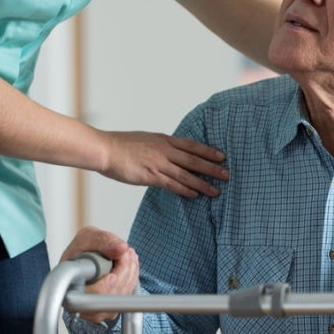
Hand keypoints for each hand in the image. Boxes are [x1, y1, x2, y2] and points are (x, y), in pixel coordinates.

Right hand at [61, 226, 138, 322]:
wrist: (88, 253)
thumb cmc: (84, 247)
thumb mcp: (89, 236)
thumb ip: (104, 240)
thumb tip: (121, 248)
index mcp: (68, 285)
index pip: (83, 298)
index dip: (101, 289)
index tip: (112, 275)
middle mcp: (78, 302)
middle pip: (107, 299)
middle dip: (123, 272)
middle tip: (126, 253)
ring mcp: (94, 309)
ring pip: (119, 300)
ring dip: (130, 273)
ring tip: (127, 255)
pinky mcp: (107, 308)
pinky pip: (125, 298)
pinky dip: (132, 279)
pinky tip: (128, 265)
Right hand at [98, 131, 228, 197]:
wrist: (106, 149)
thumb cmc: (124, 144)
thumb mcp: (148, 139)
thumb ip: (162, 146)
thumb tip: (173, 152)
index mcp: (165, 139)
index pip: (192, 145)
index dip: (208, 151)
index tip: (222, 155)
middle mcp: (165, 150)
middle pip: (194, 160)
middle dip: (212, 168)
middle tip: (227, 174)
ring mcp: (158, 163)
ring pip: (186, 174)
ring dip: (202, 183)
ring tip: (216, 191)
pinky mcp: (150, 176)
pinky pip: (172, 184)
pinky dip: (185, 190)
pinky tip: (195, 195)